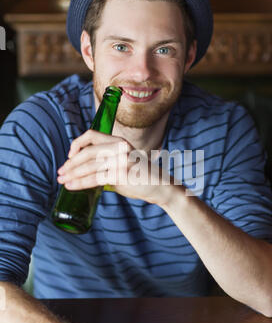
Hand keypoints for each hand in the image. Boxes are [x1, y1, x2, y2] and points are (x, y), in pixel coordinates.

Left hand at [57, 130, 172, 205]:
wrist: (159, 187)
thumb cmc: (138, 177)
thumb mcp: (121, 164)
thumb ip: (105, 164)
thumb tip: (81, 172)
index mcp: (118, 141)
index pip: (91, 135)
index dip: (77, 144)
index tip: (69, 156)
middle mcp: (119, 147)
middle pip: (87, 152)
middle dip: (70, 164)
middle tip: (60, 173)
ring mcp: (121, 160)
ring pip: (89, 166)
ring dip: (72, 174)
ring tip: (62, 181)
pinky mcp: (122, 174)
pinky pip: (96, 178)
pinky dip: (81, 183)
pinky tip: (72, 187)